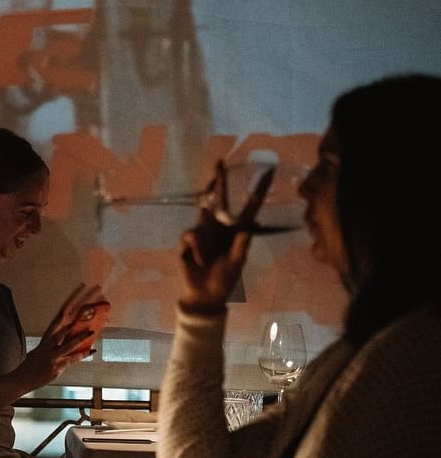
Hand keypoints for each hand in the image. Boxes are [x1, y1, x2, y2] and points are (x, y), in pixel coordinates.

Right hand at [14, 283, 102, 390]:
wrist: (21, 379)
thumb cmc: (37, 364)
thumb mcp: (47, 350)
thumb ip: (64, 345)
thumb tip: (79, 340)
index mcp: (49, 335)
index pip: (62, 312)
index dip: (73, 298)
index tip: (83, 286)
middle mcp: (50, 341)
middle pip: (64, 319)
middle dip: (79, 306)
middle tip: (90, 295)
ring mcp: (52, 353)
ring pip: (67, 343)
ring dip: (79, 336)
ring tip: (90, 330)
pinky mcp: (55, 366)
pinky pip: (70, 359)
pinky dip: (81, 355)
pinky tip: (91, 351)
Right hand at [179, 161, 270, 313]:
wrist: (204, 295)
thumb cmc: (225, 280)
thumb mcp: (238, 263)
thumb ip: (242, 245)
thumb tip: (249, 226)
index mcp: (237, 231)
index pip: (250, 206)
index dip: (258, 189)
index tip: (269, 171)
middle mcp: (220, 227)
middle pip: (219, 198)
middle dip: (218, 180)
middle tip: (219, 162)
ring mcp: (203, 232)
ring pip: (203, 217)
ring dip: (205, 235)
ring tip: (207, 258)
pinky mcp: (188, 240)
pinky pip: (192, 235)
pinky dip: (197, 249)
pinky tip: (199, 261)